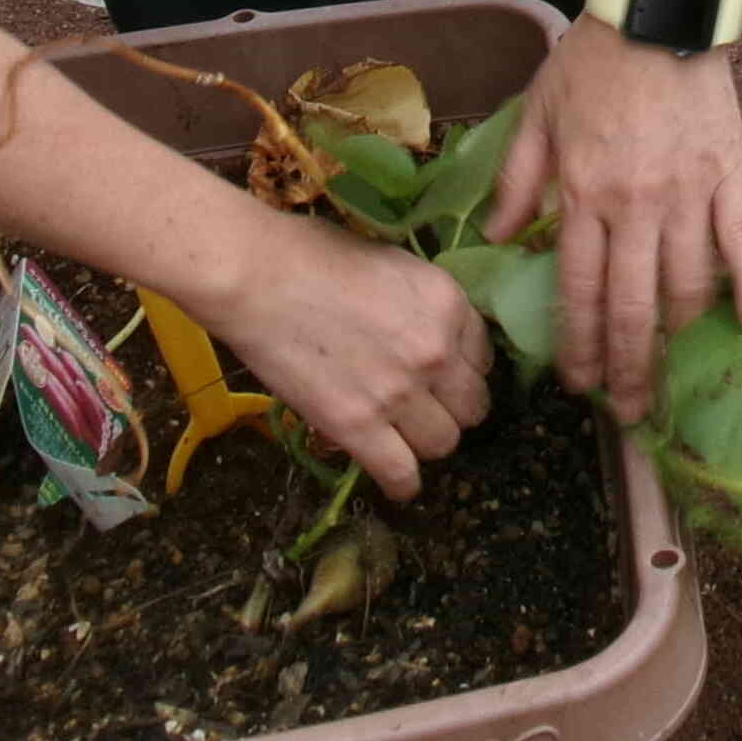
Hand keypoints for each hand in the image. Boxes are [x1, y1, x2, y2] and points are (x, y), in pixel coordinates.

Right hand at [208, 216, 493, 500]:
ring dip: (428, 442)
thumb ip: (423, 305)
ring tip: (406, 436)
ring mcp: (399, 393)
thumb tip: (430, 331)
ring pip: (444, 443)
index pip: (484, 356)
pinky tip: (398, 481)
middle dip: (454, 408)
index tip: (445, 375)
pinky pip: (401, 474)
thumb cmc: (316, 256)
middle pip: (473, 405)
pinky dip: (403, 484)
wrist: (258, 278)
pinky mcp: (357, 427)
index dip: (463, 367)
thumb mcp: (394, 265)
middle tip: (428, 407)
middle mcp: (436, 351)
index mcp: (448, 304)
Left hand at [484, 19, 741, 419]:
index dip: (579, 347)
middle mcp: (634, 207)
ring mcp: (688, 195)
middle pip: (632, 307)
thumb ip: (517, 182)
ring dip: (677, 339)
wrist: (657, 9)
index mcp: (582, 194)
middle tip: (630, 411)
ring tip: (670, 371)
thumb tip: (498, 242)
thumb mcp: (537, 115)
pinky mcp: (729, 178)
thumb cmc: (592, 61)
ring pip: (686, 287)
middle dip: (629, 368)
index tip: (579, 384)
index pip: (579, 291)